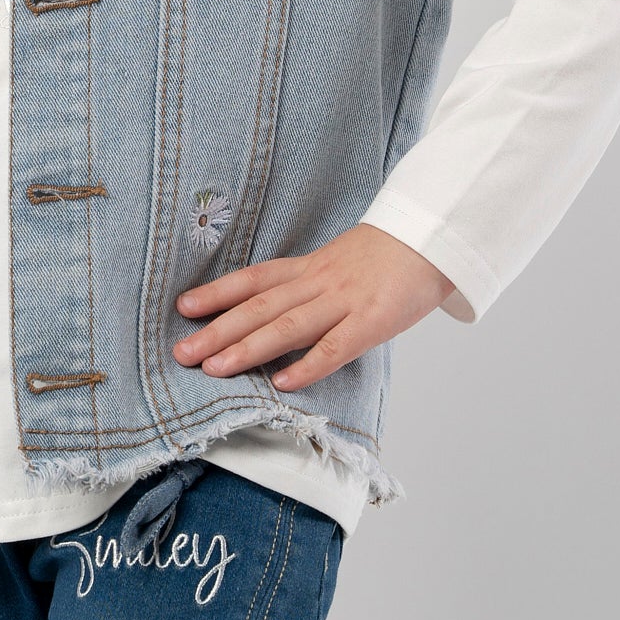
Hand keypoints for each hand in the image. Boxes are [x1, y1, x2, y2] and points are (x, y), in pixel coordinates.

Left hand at [172, 223, 452, 390]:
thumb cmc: (391, 255)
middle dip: (218, 330)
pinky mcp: (373, 321)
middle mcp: (320, 283)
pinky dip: (307, 366)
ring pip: (288, 326)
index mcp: (311, 267)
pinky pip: (335, 348)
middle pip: (260, 306)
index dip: (218, 292)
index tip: (184, 307)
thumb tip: (275, 312)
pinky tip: (282, 383)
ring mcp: (345, 302)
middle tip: (182, 352)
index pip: (255, 279)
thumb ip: (311, 284)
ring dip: (247, 349)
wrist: (437, 236)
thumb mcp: (342, 261)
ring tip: (213, 367)